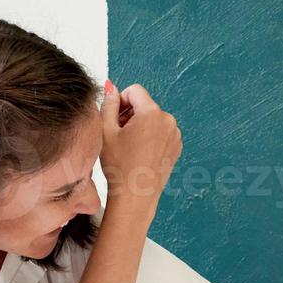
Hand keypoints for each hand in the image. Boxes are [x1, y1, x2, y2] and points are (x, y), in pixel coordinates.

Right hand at [99, 80, 181, 213]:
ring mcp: (175, 134)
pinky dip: (150, 136)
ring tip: (129, 146)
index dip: (121, 101)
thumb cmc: (119, 166)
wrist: (135, 195)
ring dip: (140, 126)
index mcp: (152, 113)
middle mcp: (168, 121)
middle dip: (130, 114)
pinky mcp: (176, 146)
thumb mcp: (106, 131)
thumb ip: (109, 103)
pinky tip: (140, 152)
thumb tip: (111, 87)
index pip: (135, 90)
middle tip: (119, 135)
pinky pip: (161, 131)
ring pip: (153, 118)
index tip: (114, 118)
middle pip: (145, 104)